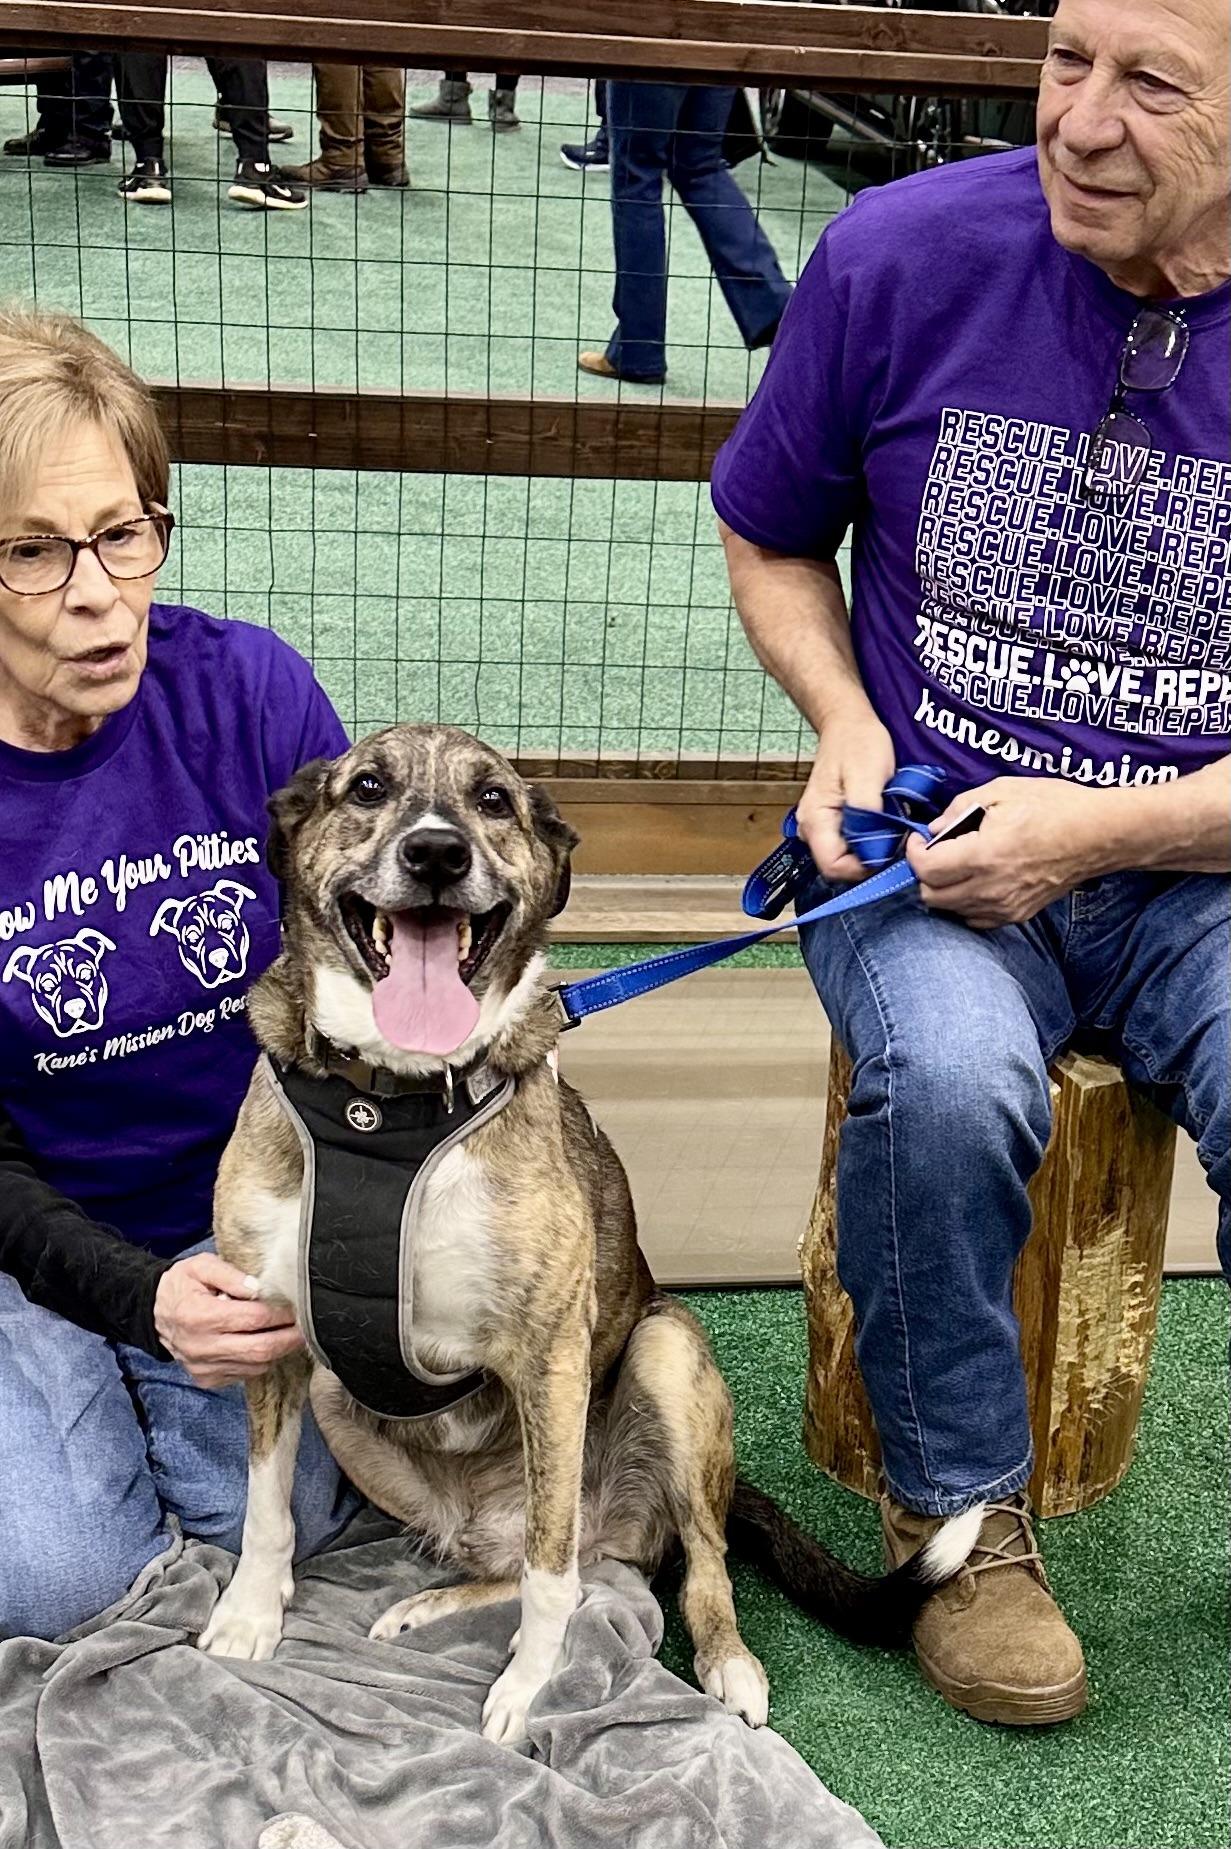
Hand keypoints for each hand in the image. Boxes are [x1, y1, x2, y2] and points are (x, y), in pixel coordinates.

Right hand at [154, 1253, 303, 1388]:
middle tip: (305, 1328)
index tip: (296, 1307)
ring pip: (254, 1366)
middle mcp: (201, 1346)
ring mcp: (203, 1367)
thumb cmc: (182, 1285)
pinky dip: (259, 1362)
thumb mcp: (201, 1266)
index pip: (253, 1319)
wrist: (154, 1313)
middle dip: (288, 1339)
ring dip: (277, 1352)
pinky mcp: (206, 1379)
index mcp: (199, 1315)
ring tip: (288, 1334)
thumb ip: (231, 1274)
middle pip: (259, 1349)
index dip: (280, 1314)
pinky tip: (263, 1344)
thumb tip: (259, 1289)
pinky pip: (244, 1375)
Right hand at [796, 711, 897, 882]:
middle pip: (840, 866)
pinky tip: (883, 822)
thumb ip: (867, 817)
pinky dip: (870, 839)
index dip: (864, 868)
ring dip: (872, 848)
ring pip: (847, 857)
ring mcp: (820, 827)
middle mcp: (811, 829)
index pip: (834, 867)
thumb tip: (874, 851)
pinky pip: (850, 844)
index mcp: (815, 820)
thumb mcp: (867, 776)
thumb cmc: (858, 743)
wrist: (848, 723)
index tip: (890, 850)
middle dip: (871, 858)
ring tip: (891, 825)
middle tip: (896, 836)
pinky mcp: (832, 823)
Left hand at [905, 777, 1112, 928]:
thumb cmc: (1055, 807)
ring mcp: (1005, 906)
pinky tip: (975, 880)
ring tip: (955, 863)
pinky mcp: (1018, 914)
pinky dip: (965, 903)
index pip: (925, 869)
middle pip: (931, 896)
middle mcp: (991, 888)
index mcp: (984, 855)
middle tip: (934, 851)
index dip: (912, 852)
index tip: (919, 838)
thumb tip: (934, 829)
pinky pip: (975, 918)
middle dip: (924, 873)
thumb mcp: (1001, 790)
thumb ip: (959, 808)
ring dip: (943, 889)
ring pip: (950, 910)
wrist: (1098, 834)